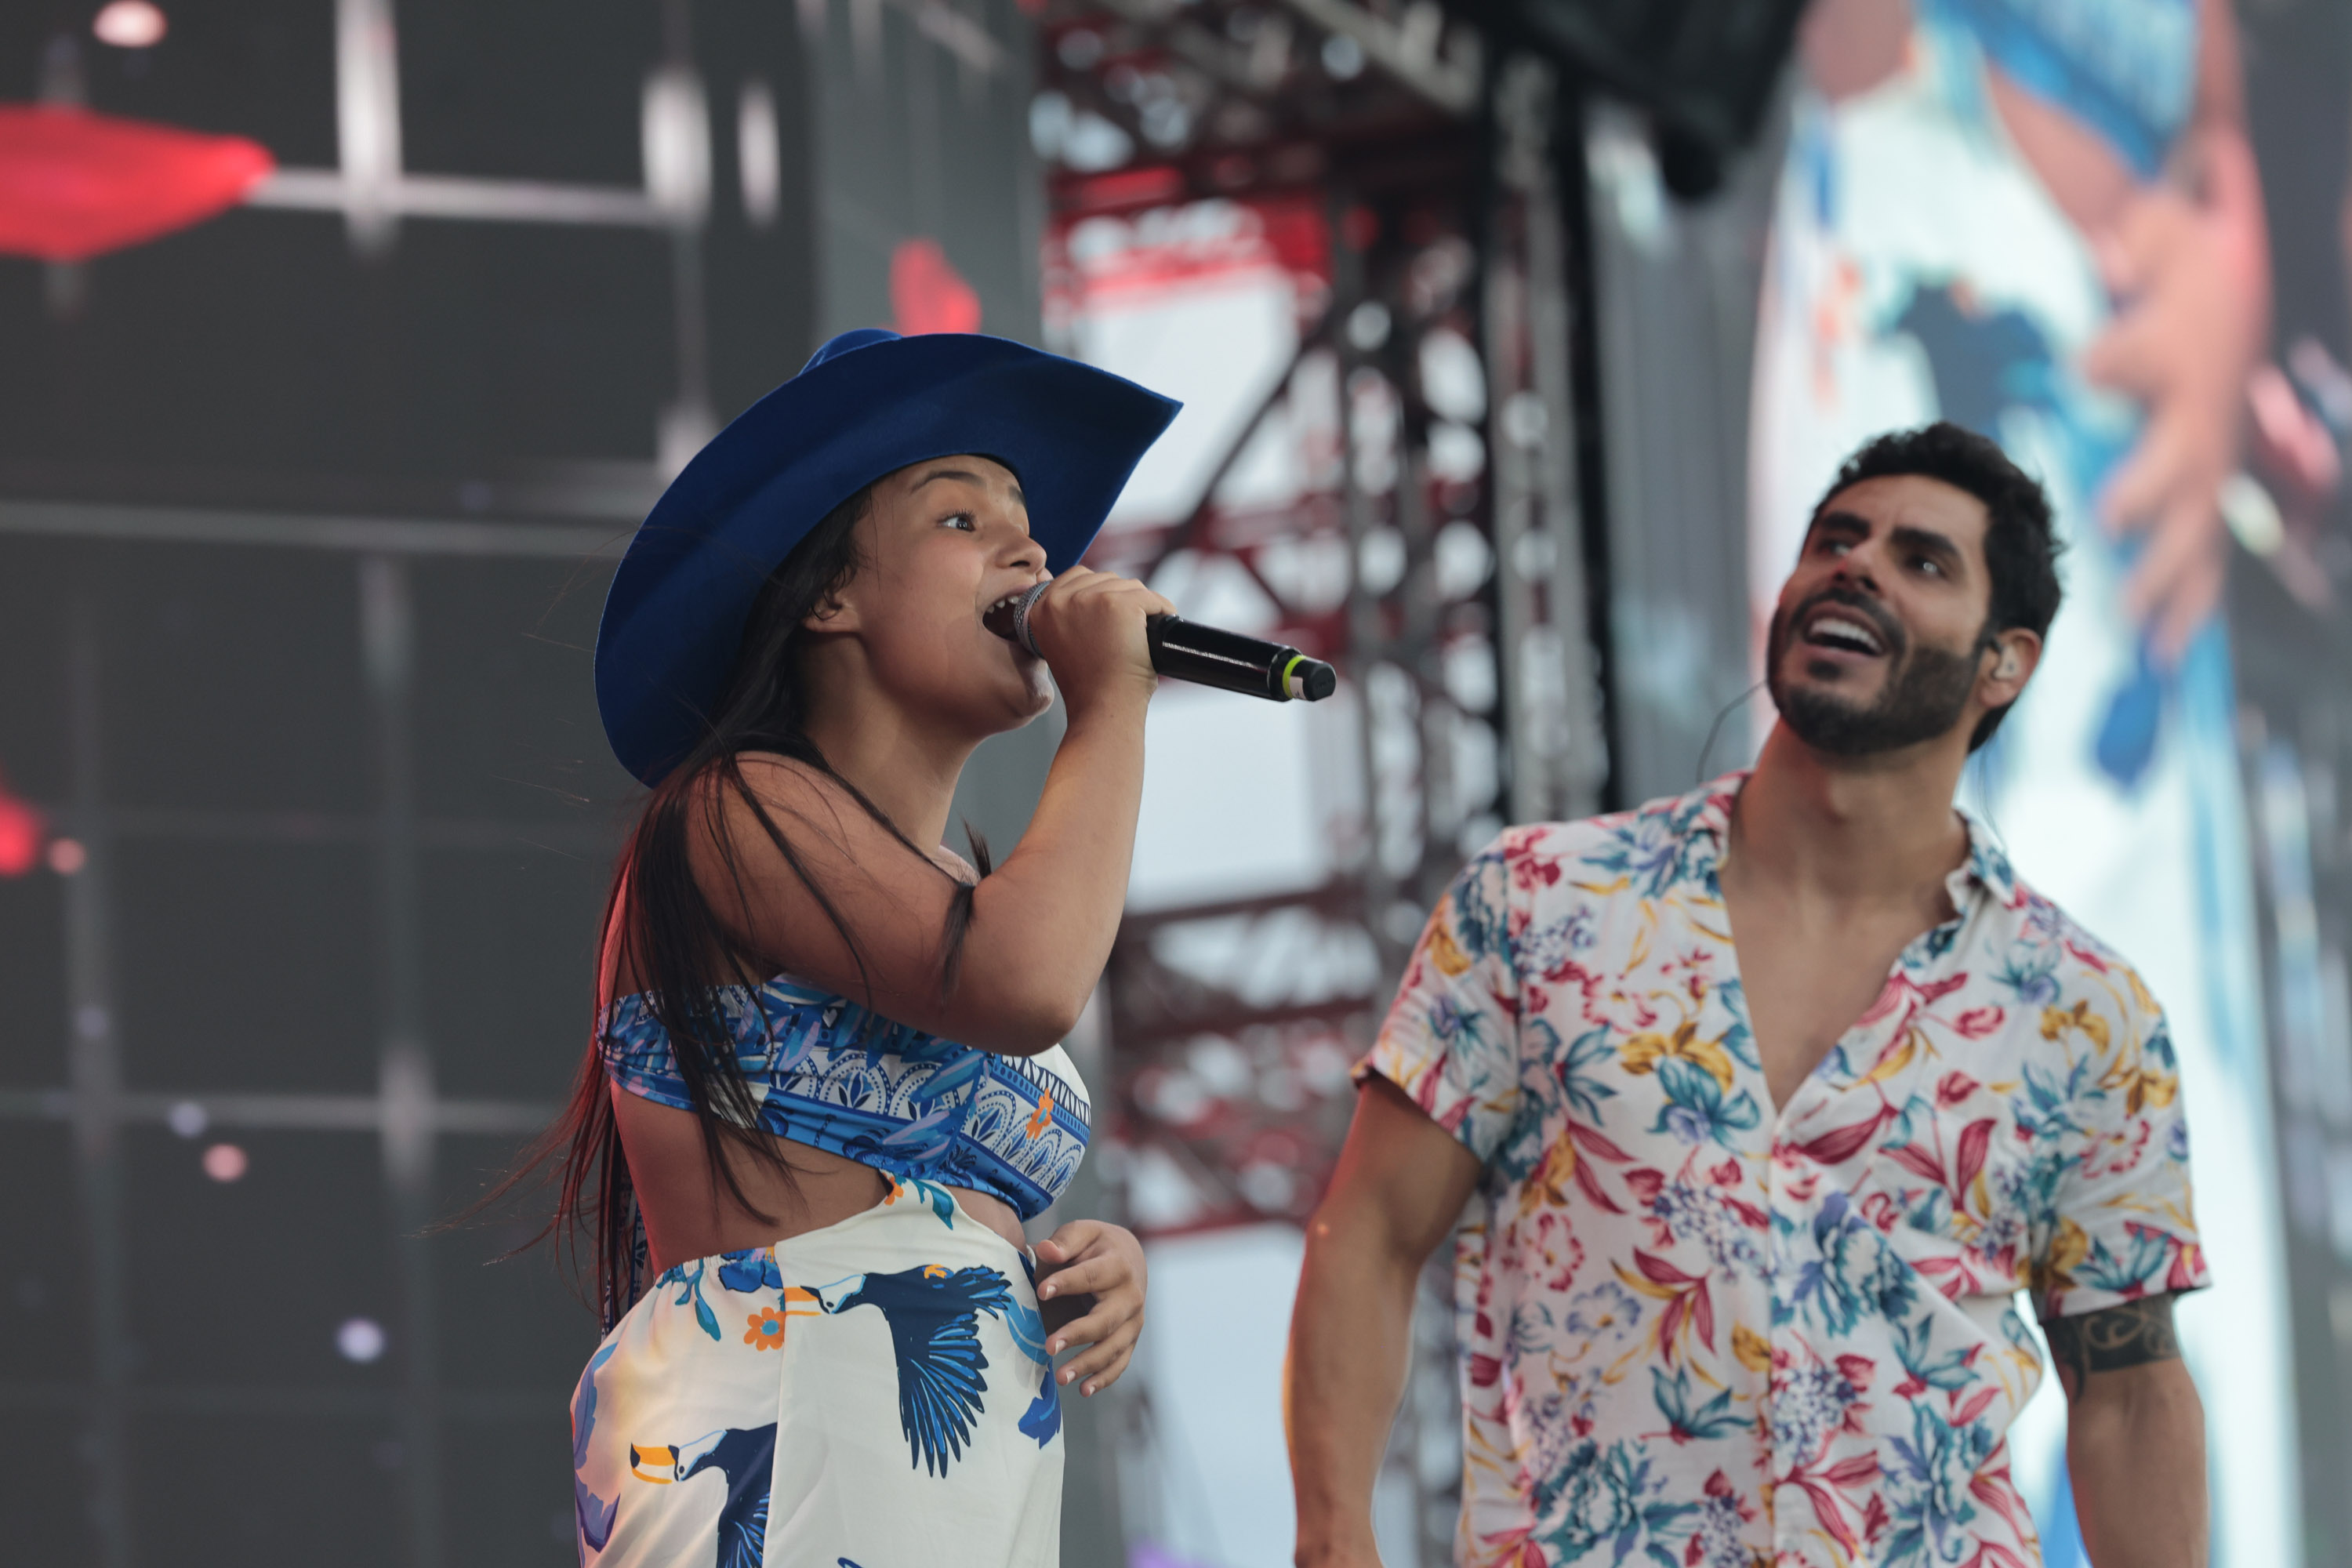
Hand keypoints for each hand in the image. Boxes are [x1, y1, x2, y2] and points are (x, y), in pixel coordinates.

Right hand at [1020, 566, 1173, 717]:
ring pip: (1129, 586)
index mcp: (1039, 609)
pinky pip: (1150, 597)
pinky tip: (1162, 626)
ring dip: (1142, 605)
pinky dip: (1162, 610)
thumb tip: (1095, 592)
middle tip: (1131, 628)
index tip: (1113, 612)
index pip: (1076, 577)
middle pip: (1104, 578)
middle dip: (1122, 598)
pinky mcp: (1119, 604)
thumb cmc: (1088, 686)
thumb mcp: (1063, 644)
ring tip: (1143, 632)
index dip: (1099, 591)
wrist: (1101, 708)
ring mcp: (1089, 599)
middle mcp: (1059, 600)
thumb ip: (1068, 616)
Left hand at [1033, 1219, 1145, 1395]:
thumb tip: (1046, 1250)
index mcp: (1118, 1265)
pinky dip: (1104, 1379)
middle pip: (1105, 1320)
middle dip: (1078, 1334)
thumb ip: (1064, 1241)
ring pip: (1113, 1347)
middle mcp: (1130, 1296)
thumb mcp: (1081, 1234)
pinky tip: (1083, 1390)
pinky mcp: (1130, 1339)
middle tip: (1049, 1346)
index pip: (1092, 1276)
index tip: (1041, 1291)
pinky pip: (1119, 1363)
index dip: (1067, 1283)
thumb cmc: (1094, 1246)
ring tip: (1060, 1377)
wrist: (1128, 1257)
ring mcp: (1133, 1321)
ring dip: (1087, 1364)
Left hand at [2081, 130, 2269, 662]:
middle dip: (2149, 489)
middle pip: (2177, 457)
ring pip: (2195, 526)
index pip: (2139, 350)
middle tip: (2109, 519)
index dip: (2115, 355)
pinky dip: (2185, 606)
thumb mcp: (2165, 233)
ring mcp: (2209, 456)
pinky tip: (2164, 659)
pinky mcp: (2209, 486)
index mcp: (2177, 347)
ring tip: (2146, 640)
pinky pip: (2203, 553)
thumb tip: (2116, 253)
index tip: (2087, 364)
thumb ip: (2141, 240)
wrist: (2243, 292)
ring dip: (2168, 579)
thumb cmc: (2189, 265)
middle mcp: (2198, 411)